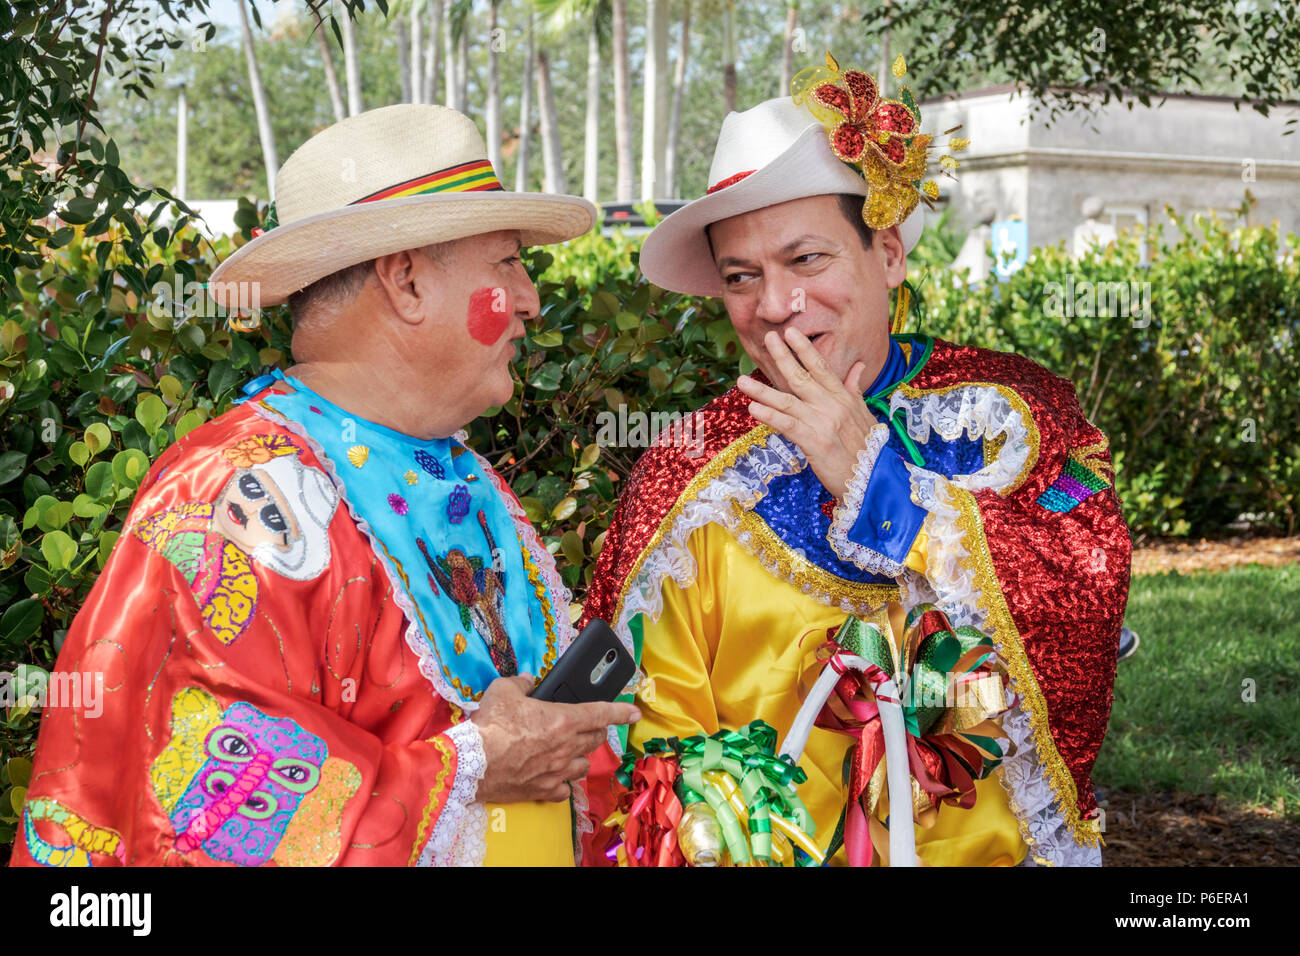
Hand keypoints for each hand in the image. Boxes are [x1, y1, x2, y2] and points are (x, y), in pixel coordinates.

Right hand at [471, 674, 640, 803]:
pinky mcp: (544, 790)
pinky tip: (554, 778)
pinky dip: (563, 783)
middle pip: (595, 740)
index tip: (634, 712)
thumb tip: (529, 680)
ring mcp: (557, 771)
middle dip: (595, 732)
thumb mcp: (503, 690)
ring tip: (569, 752)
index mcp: (562, 719)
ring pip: (584, 765)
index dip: (621, 711)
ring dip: (580, 757)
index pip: (601, 712)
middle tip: (584, 728)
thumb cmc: (489, 726)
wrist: (471, 763)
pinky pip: (565, 789)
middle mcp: (566, 746)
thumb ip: (522, 682)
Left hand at [736, 327, 878, 499]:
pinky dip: (770, 416)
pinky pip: (788, 425)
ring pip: (788, 401)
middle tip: (767, 338)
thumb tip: (858, 366)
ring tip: (743, 380)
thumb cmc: (868, 448)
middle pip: (802, 377)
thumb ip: (854, 389)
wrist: (874, 478)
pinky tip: (753, 409)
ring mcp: (823, 423)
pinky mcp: (815, 442)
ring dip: (762, 390)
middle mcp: (832, 405)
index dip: (804, 349)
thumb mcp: (864, 414)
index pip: (821, 367)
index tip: (790, 332)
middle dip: (783, 357)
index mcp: (843, 397)